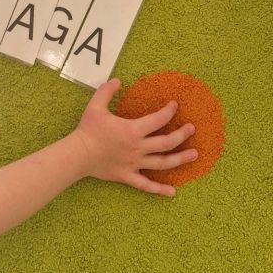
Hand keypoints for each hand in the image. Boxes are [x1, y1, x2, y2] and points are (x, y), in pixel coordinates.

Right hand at [71, 79, 196, 197]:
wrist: (78, 155)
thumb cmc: (87, 130)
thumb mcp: (96, 106)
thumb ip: (107, 91)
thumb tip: (117, 80)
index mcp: (133, 130)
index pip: (158, 120)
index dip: (169, 112)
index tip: (174, 106)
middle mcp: (138, 148)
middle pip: (166, 142)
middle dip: (182, 135)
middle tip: (191, 129)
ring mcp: (134, 164)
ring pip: (162, 163)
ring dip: (180, 159)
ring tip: (194, 154)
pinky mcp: (127, 176)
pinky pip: (146, 185)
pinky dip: (159, 189)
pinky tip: (172, 192)